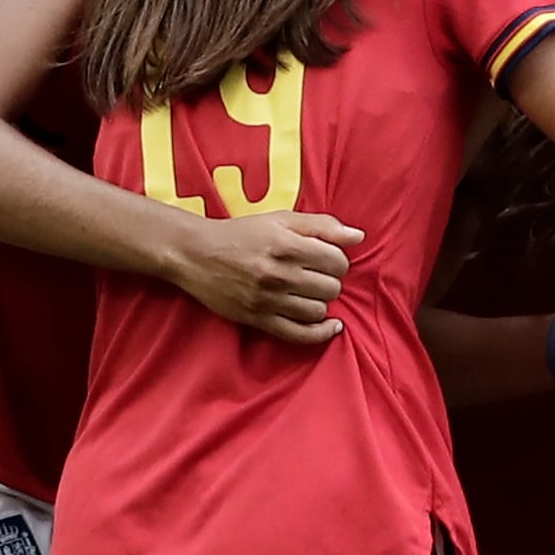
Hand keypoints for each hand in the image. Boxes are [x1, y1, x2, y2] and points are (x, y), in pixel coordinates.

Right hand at [165, 206, 362, 344]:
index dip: (338, 260)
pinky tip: (331, 325)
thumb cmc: (241, 233)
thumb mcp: (280, 219)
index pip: (337, 261)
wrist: (195, 254)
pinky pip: (299, 334)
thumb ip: (322, 225)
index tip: (327, 259)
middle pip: (331, 287)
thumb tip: (358, 236)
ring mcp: (268, 300)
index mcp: (286, 245)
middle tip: (316, 274)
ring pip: (318, 310)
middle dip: (330, 280)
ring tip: (309, 292)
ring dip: (321, 302)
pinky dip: (320, 332)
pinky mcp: (258, 319)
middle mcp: (278, 274)